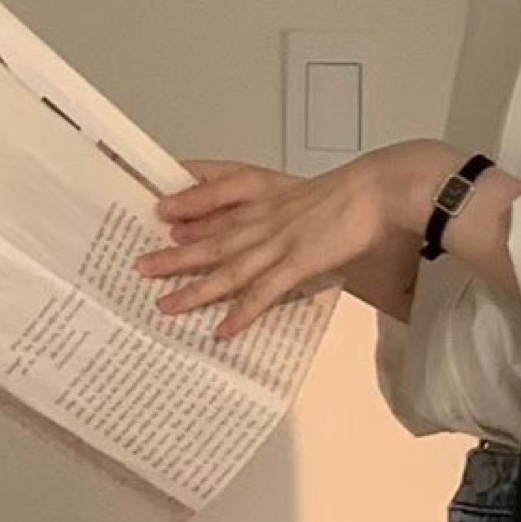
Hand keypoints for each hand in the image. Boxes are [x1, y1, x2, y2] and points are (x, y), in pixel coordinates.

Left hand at [133, 141, 448, 341]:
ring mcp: (280, 240)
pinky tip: (224, 331)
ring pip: (229, 267)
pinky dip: (244, 312)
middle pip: (211, 237)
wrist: (381, 190)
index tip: (156, 215)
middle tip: (139, 268)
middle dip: (174, 255)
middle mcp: (264, 216)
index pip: (215, 196)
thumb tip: (264, 231)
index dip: (185, 205)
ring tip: (166, 306)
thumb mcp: (306, 191)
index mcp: (266, 192)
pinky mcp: (300, 261)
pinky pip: (265, 292)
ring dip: (196, 289)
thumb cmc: (349, 192)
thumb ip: (279, 205)